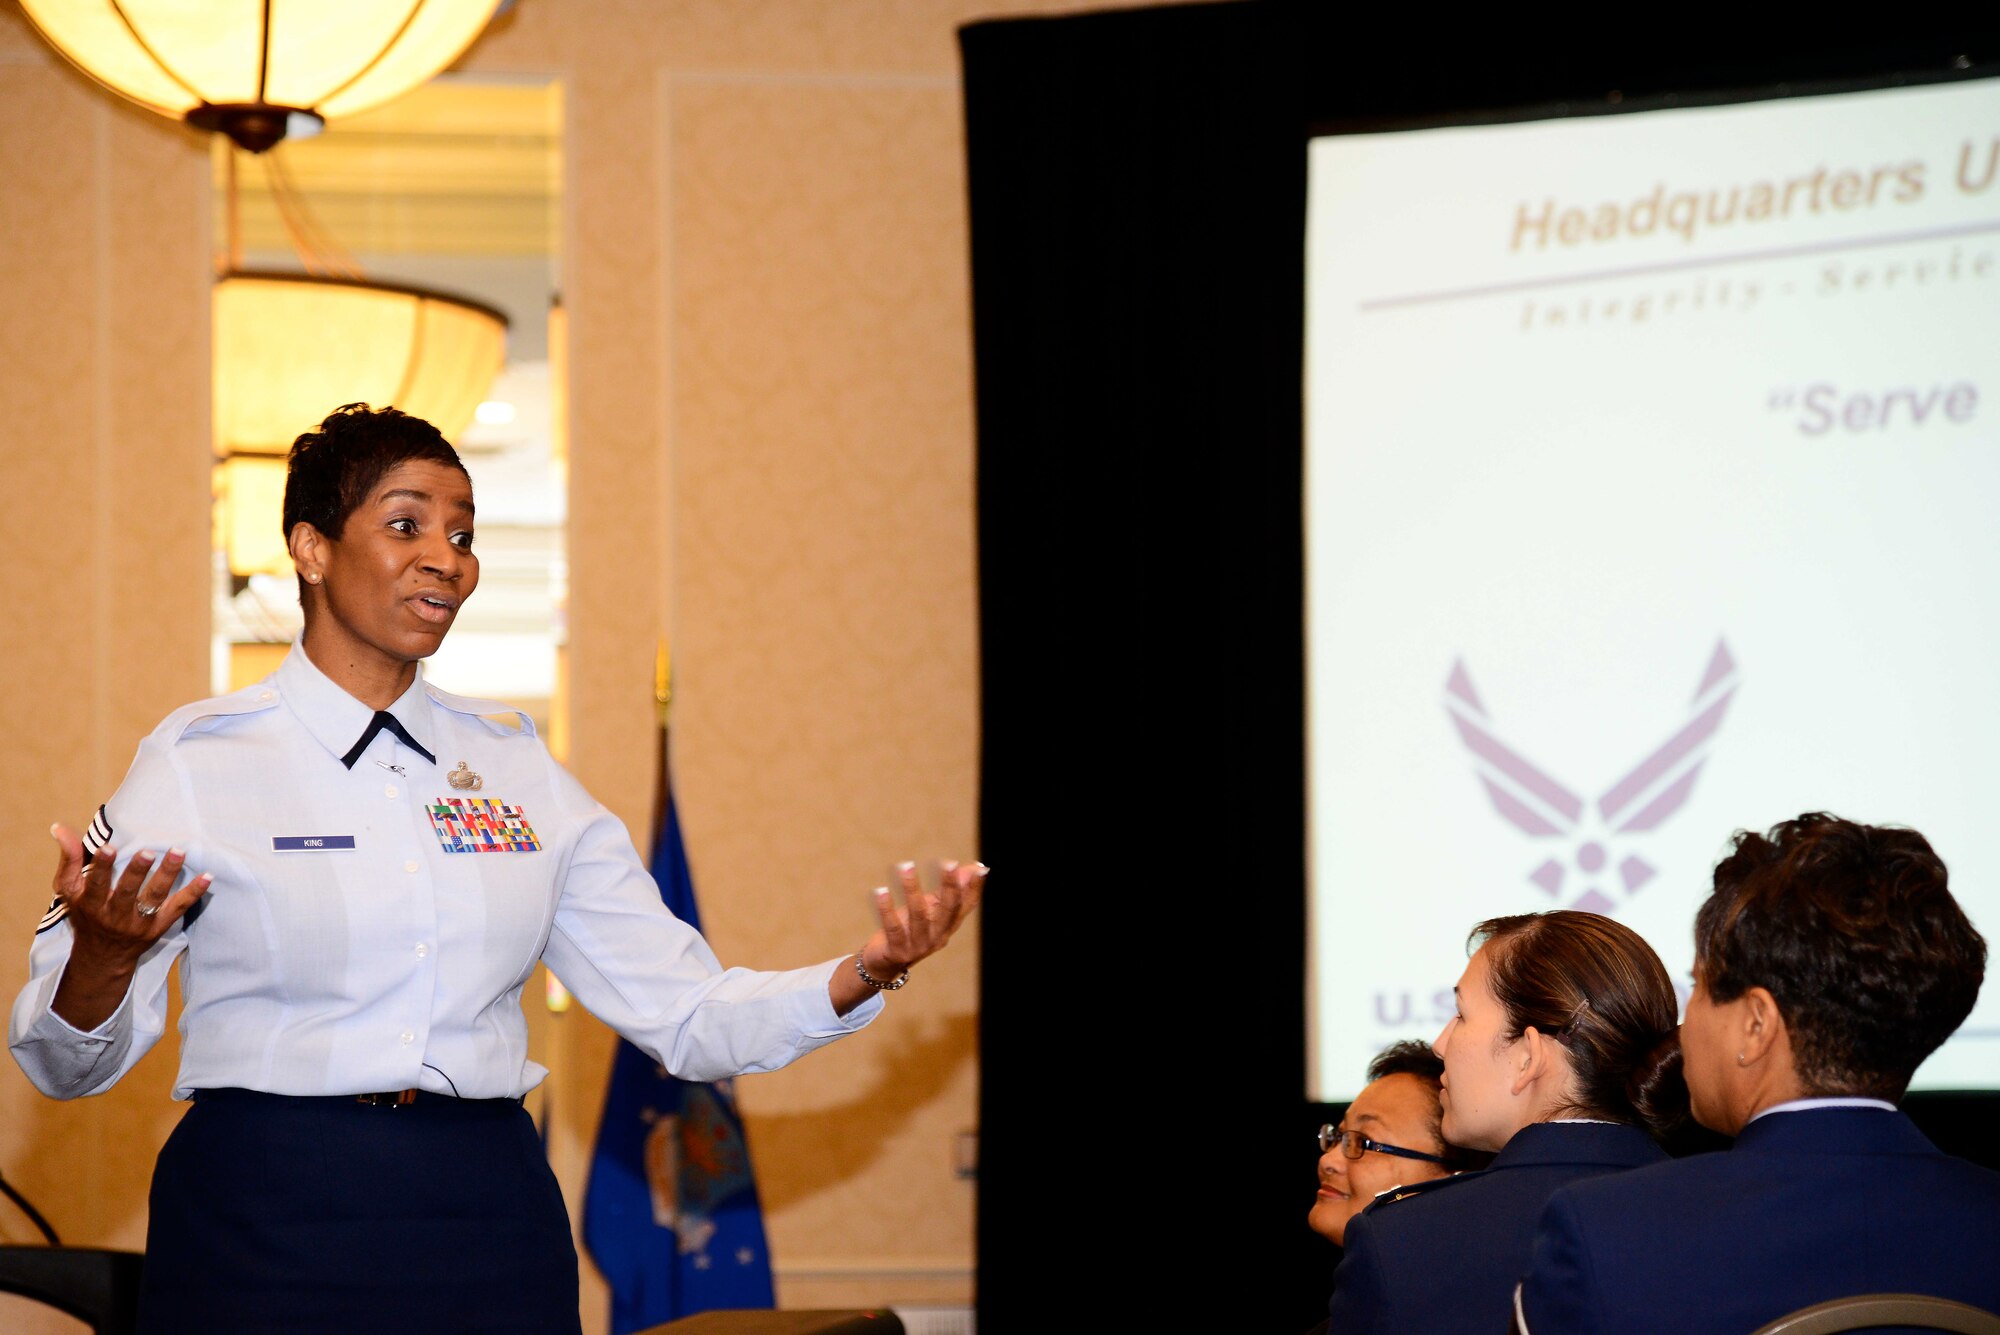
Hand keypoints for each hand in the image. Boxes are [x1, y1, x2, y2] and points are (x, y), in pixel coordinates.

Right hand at [48, 823, 209, 1030]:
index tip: (109, 848)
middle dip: (137, 872)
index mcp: (91, 904)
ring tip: (179, 852)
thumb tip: (60, 828)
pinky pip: (178, 908)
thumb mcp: (69, 891)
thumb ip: (70, 859)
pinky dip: (194, 893)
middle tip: (148, 852)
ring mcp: (139, 923)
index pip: (96, 884)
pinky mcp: (159, 927)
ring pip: (154, 898)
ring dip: (167, 875)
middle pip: (127, 892)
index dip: (102, 867)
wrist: (103, 956)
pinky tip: (207, 876)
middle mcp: (115, 915)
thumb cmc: (86, 915)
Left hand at [859, 859, 987, 978]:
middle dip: (950, 886)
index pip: (966, 906)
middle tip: (950, 863)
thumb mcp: (930, 909)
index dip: (974, 888)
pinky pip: (893, 928)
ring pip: (919, 915)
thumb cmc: (909, 929)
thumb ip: (948, 890)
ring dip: (912, 889)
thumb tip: (975, 867)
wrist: (885, 964)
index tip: (980, 869)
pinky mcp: (897, 951)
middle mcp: (938, 936)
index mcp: (948, 926)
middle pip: (947, 910)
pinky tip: (881, 891)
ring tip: (906, 866)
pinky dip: (887, 909)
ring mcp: (918, 946)